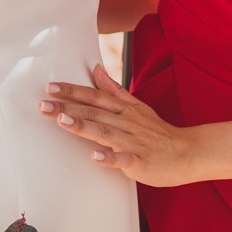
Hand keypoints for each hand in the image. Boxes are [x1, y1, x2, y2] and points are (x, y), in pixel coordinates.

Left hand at [41, 64, 200, 187]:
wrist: (188, 153)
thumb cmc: (158, 132)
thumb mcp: (136, 106)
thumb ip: (114, 90)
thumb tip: (95, 69)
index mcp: (124, 110)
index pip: (95, 97)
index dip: (72, 91)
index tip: (50, 87)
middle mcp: (127, 123)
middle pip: (94, 112)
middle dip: (68, 107)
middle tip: (42, 104)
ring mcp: (134, 142)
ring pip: (106, 133)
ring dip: (84, 126)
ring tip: (62, 121)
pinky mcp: (142, 162)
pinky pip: (124, 160)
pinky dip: (109, 158)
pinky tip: (94, 157)